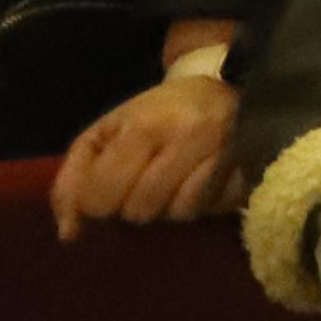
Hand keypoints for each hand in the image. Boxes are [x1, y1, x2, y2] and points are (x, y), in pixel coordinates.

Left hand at [50, 54, 239, 237]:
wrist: (228, 86)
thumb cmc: (157, 112)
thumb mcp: (107, 131)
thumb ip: (74, 179)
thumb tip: (69, 234)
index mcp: (146, 126)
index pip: (101, 196)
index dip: (95, 200)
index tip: (105, 186)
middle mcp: (189, 137)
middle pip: (140, 211)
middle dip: (133, 204)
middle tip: (141, 182)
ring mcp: (226, 154)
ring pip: (179, 215)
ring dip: (170, 206)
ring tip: (173, 183)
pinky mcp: (251, 169)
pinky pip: (214, 210)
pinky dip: (203, 203)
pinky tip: (203, 183)